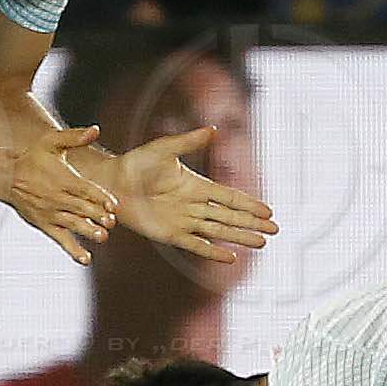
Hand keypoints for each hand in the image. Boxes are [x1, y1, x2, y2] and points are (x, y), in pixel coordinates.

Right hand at [2, 122, 116, 262]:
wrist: (6, 177)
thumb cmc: (32, 158)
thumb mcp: (51, 142)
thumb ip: (74, 137)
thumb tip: (96, 129)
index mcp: (63, 179)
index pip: (85, 189)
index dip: (99, 197)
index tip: (113, 204)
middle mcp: (57, 198)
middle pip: (81, 208)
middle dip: (97, 215)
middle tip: (110, 222)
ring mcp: (51, 213)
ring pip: (72, 224)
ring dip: (87, 231)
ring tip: (101, 237)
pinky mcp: (45, 224)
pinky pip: (60, 239)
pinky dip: (72, 250)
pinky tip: (85, 259)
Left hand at [112, 125, 276, 261]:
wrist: (112, 183)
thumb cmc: (135, 163)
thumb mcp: (165, 148)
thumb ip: (190, 140)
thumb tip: (214, 129)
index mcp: (196, 185)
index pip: (229, 197)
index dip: (249, 204)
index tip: (269, 211)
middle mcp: (194, 205)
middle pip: (230, 217)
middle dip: (252, 224)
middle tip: (275, 231)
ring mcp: (184, 221)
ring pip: (218, 231)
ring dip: (240, 237)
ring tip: (261, 243)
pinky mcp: (170, 234)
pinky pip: (196, 245)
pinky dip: (213, 251)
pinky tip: (230, 256)